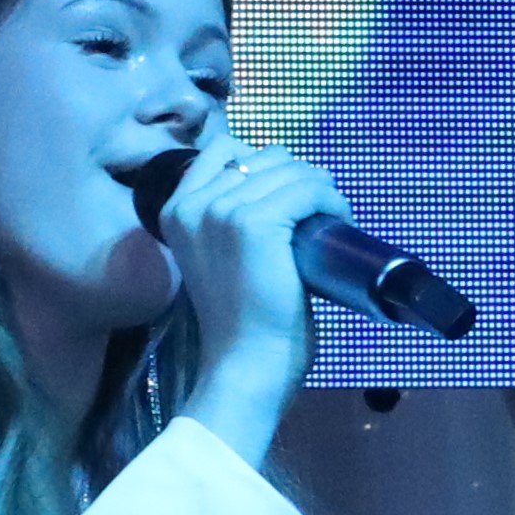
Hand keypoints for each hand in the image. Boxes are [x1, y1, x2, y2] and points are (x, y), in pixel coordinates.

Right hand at [159, 126, 344, 463]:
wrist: (245, 365)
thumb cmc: (240, 322)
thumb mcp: (217, 257)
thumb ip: (226, 221)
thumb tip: (277, 179)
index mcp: (175, 208)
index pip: (224, 148)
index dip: (266, 164)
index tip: (291, 194)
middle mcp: (192, 202)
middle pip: (263, 156)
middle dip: (299, 177)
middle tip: (321, 212)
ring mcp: (221, 210)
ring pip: (290, 170)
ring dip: (320, 188)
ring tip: (333, 218)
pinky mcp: (254, 222)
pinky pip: (308, 189)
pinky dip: (332, 201)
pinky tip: (340, 220)